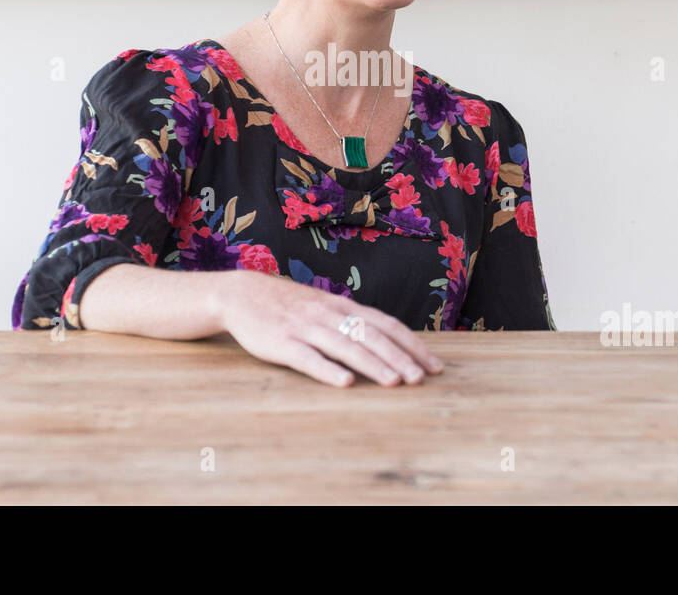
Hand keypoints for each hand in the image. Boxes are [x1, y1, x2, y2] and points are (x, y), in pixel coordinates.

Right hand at [217, 271, 445, 386]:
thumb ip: (354, 322)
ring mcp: (306, 327)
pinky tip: (344, 383)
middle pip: (371, 336)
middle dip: (399, 357)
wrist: (242, 294)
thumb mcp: (326, 307)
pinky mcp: (282, 342)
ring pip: (345, 346)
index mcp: (344, 306)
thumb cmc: (290, 306)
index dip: (412, 345)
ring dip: (372, 364)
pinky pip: (308, 357)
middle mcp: (330, 314)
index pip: (387, 325)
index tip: (434, 366)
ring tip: (394, 382)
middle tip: (421, 378)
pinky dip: (327, 370)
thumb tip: (392, 343)